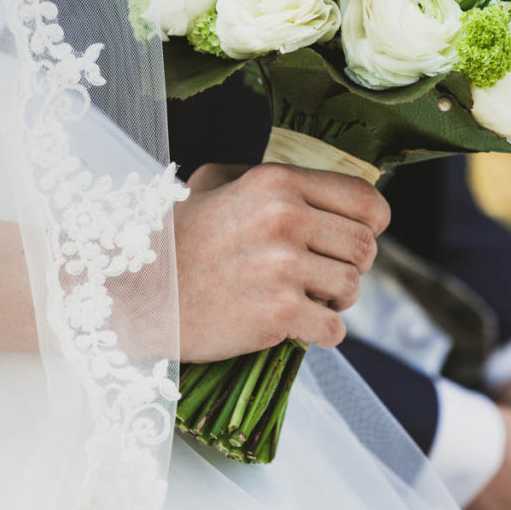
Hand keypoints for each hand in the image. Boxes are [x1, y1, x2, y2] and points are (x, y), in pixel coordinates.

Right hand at [173, 161, 388, 362]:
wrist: (136, 292)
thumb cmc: (176, 236)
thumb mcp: (214, 182)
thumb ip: (265, 177)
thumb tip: (320, 184)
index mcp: (277, 182)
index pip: (365, 199)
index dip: (374, 222)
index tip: (362, 234)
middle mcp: (285, 218)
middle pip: (365, 246)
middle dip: (352, 264)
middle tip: (325, 273)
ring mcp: (283, 266)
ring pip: (352, 287)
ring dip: (337, 299)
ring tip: (307, 298)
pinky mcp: (278, 312)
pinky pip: (334, 327)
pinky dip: (324, 332)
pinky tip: (299, 326)